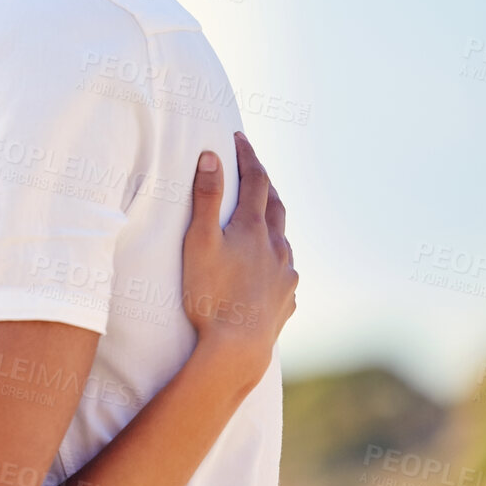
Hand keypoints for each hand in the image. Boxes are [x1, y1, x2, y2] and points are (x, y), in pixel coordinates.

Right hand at [181, 133, 297, 385]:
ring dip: (271, 224)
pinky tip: (266, 269)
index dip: (248, 157)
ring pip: (282, 240)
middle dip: (264, 185)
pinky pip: (284, 272)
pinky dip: (275, 259)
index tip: (239, 138)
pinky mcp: (286, 300)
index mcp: (255, 229)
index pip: (255, 181)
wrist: (237, 347)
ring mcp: (285, 275)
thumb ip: (205, 198)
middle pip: (275, 207)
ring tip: (259, 220)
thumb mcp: (199, 241)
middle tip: (252, 173)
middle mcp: (277, 248)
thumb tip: (211, 157)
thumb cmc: (210, 293)